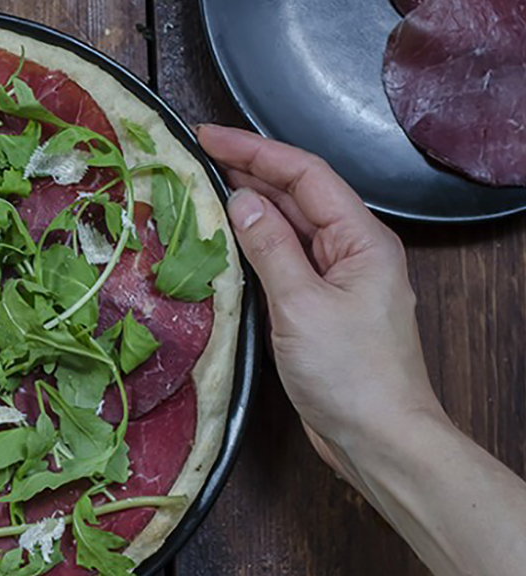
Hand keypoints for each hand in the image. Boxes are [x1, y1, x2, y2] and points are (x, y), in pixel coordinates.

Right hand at [196, 124, 446, 482]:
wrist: (378, 438)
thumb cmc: (349, 374)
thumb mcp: (301, 304)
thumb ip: (270, 248)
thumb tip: (241, 200)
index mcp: (361, 239)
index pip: (305, 174)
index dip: (255, 150)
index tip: (208, 137)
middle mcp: (352, 251)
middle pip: (297, 196)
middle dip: (249, 172)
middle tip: (196, 158)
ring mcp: (337, 280)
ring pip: (289, 229)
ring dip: (249, 209)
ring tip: (202, 192)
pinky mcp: (320, 308)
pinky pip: (285, 262)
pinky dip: (254, 247)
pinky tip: (225, 244)